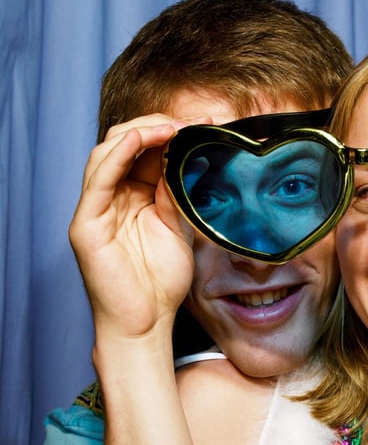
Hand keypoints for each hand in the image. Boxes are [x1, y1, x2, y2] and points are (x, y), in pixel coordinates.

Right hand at [69, 114, 208, 340]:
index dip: (171, 131)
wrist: (146, 322)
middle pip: (124, 142)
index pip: (145, 149)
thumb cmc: (161, 281)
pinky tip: (138, 139)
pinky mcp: (87, 223)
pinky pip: (98, 179)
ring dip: (140, 132)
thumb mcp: (179, 226)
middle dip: (158, 125)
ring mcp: (96, 208)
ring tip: (172, 127)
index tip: (204, 124)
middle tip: (192, 122)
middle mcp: (111, 196)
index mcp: (131, 194)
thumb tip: (192, 155)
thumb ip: (179, 192)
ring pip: (107, 152)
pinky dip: (116, 154)